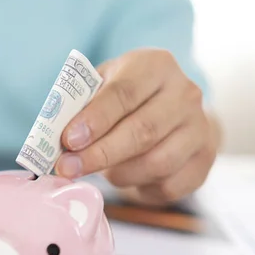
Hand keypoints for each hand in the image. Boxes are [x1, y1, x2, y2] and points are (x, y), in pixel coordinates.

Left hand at [54, 48, 219, 206]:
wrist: (169, 109)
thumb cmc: (122, 99)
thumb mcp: (100, 88)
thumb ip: (78, 106)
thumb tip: (50, 138)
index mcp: (155, 66)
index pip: (123, 94)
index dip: (94, 120)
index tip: (67, 141)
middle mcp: (185, 93)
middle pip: (141, 131)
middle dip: (99, 155)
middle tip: (67, 168)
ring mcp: (199, 127)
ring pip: (156, 162)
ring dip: (119, 174)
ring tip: (101, 171)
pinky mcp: (204, 159)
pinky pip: (169, 185)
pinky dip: (141, 188)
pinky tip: (128, 178)